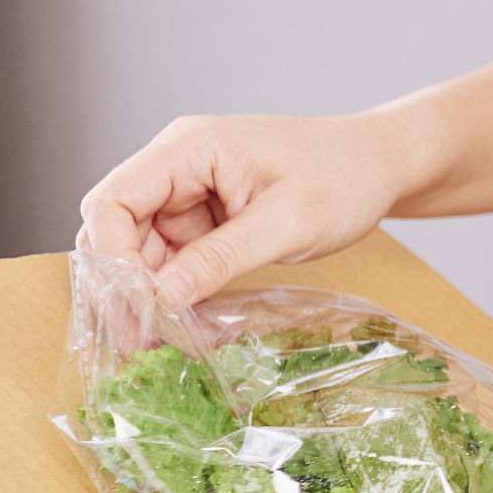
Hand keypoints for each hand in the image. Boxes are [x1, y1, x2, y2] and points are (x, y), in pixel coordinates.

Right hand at [77, 112, 425, 309]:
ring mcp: (187, 195)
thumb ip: (223, 257)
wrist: (380, 165)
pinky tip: (187, 328)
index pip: (113, 200)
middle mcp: (176, 166)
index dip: (112, 255)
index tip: (138, 305)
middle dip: (124, 285)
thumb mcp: (289, 221)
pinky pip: (172, 260)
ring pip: (140, 252)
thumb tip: (162, 297)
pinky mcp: (203, 220)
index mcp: (188, 147)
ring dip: (148, 296)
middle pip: (116, 229)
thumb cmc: (345, 176)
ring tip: (162, 345)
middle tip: (138, 343)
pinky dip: (176, 293)